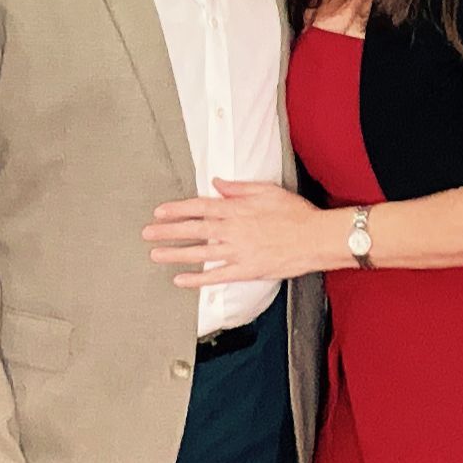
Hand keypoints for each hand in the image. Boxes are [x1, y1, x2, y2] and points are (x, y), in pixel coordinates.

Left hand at [144, 179, 324, 285]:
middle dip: (168, 231)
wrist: (315, 237)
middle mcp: (233, 230)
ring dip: (176, 253)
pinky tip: (181, 279)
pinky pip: (217, 276)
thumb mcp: (267, 191)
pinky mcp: (246, 270)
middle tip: (148, 233)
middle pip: (194, 229)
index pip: (200, 207)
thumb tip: (217, 183)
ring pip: (200, 253)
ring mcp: (238, 251)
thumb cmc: (295, 214)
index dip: (177, 210)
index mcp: (237, 209)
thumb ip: (239, 188)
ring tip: (156, 254)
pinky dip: (197, 279)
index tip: (160, 212)